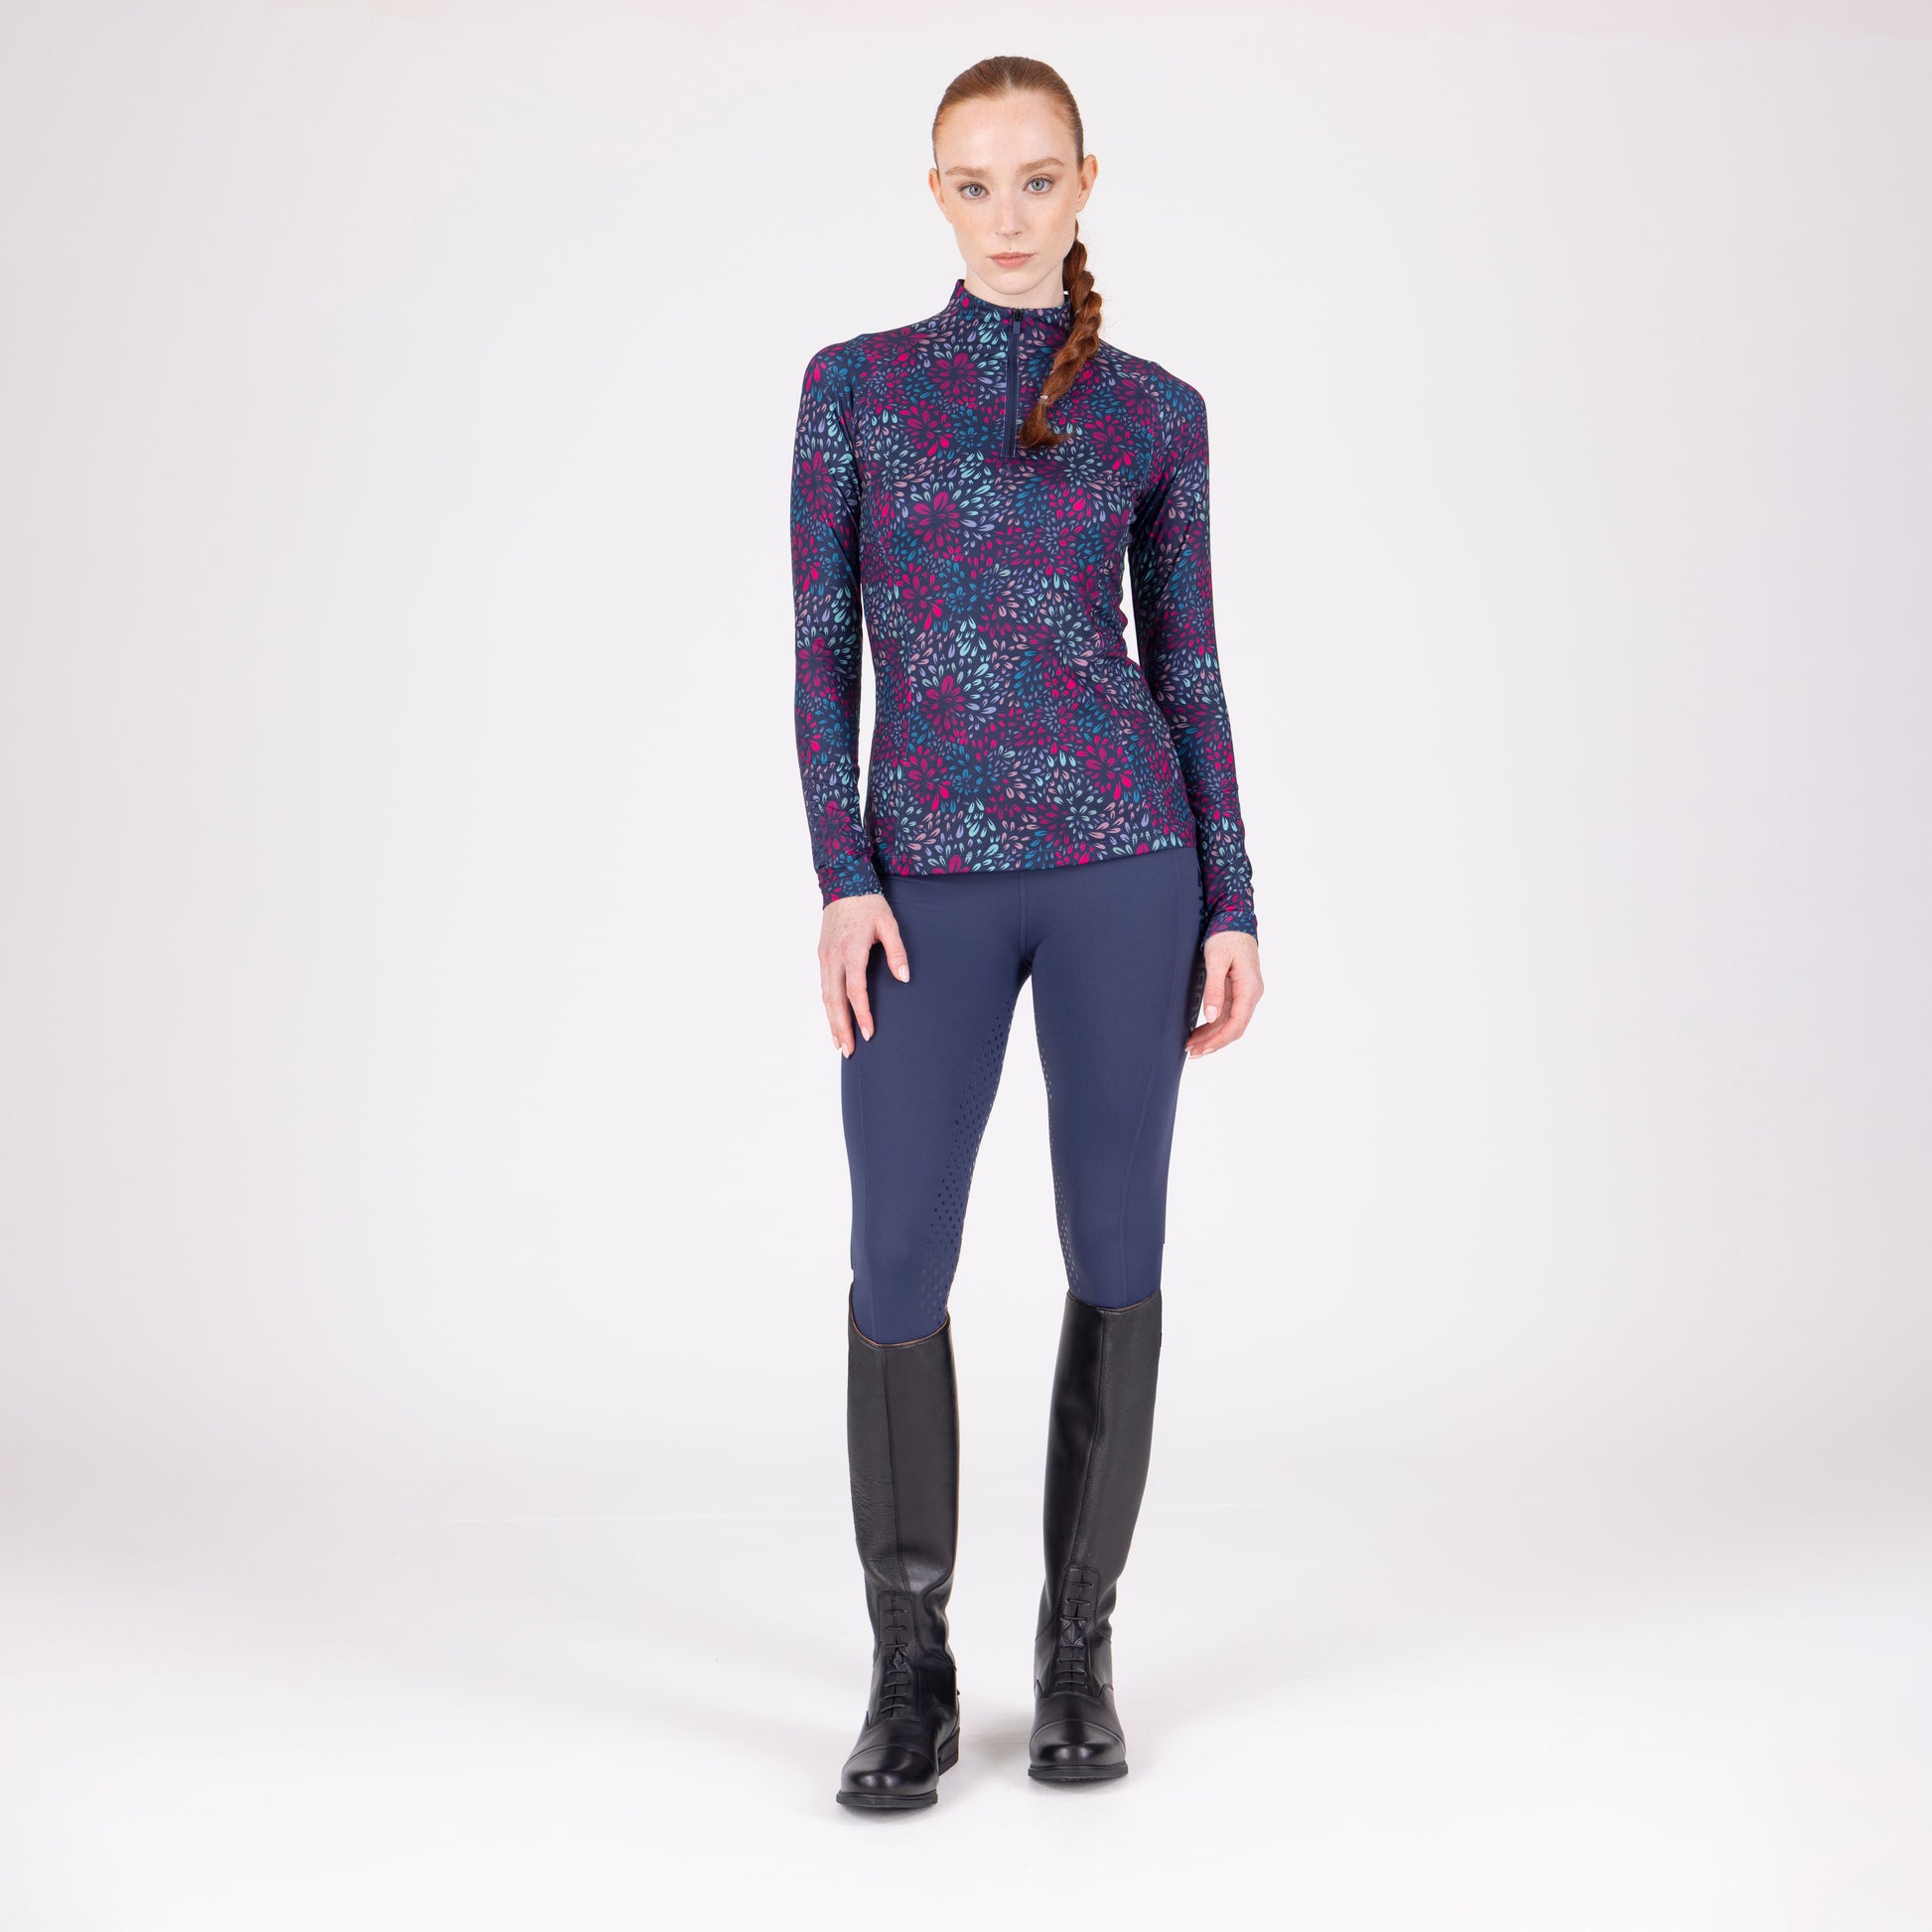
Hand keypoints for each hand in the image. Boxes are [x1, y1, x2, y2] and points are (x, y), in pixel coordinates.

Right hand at [819, 891, 909, 1056]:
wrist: (843, 883)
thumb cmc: (869, 904)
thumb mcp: (888, 923)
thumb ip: (897, 951)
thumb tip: (904, 977)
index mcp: (851, 950)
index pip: (855, 990)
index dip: (862, 1014)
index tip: (870, 1033)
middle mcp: (833, 957)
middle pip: (834, 1000)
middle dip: (841, 1027)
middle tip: (848, 1050)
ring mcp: (824, 957)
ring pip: (825, 996)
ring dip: (831, 1021)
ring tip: (839, 1044)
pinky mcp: (821, 956)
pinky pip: (823, 987)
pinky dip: (827, 1007)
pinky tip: (833, 1020)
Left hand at [1186, 930, 1262, 1057]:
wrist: (1235, 920)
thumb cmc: (1226, 937)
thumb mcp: (1215, 960)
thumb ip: (1214, 989)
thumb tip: (1213, 1017)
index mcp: (1250, 988)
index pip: (1237, 1023)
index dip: (1219, 1040)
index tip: (1201, 1049)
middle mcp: (1252, 994)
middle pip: (1235, 1028)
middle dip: (1214, 1043)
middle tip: (1191, 1053)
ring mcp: (1246, 994)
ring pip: (1231, 1023)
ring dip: (1212, 1036)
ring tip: (1191, 1046)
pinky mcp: (1238, 991)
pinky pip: (1228, 1014)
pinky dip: (1214, 1025)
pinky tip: (1200, 1032)